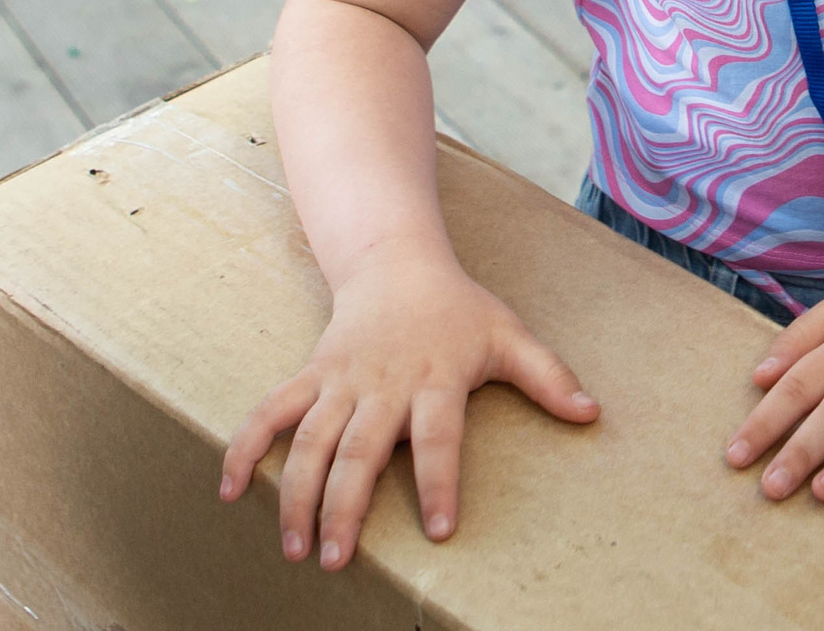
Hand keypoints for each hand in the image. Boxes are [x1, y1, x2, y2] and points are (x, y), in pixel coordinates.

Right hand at [219, 253, 595, 567]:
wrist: (398, 263)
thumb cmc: (460, 309)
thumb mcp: (510, 336)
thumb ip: (548, 377)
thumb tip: (592, 413)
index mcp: (435, 379)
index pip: (439, 438)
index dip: (439, 481)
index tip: (438, 528)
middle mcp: (383, 384)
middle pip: (361, 450)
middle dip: (346, 506)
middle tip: (337, 560)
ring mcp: (340, 382)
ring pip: (310, 442)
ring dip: (296, 495)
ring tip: (295, 548)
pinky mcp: (310, 377)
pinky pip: (270, 412)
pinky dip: (246, 448)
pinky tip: (231, 492)